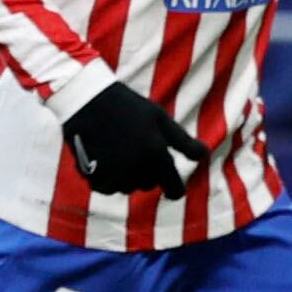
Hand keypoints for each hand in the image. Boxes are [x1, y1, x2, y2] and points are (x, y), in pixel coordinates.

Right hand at [58, 76, 213, 198]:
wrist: (86, 102)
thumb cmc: (128, 107)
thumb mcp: (160, 119)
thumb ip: (184, 142)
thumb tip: (205, 156)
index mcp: (156, 154)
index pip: (174, 188)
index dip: (176, 189)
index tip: (174, 189)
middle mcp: (136, 169)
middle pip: (149, 186)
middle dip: (148, 173)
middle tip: (138, 149)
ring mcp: (114, 175)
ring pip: (128, 188)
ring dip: (128, 176)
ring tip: (120, 151)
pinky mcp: (95, 179)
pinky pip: (109, 188)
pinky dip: (109, 178)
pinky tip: (105, 158)